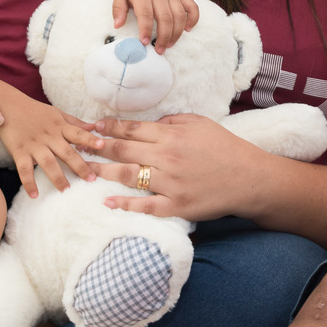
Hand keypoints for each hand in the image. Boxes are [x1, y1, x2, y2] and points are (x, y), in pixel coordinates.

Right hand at [0, 97, 103, 196]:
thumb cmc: (34, 111)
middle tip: (91, 179)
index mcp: (59, 126)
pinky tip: (35, 195)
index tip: (102, 145)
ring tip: (66, 190)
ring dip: (58, 178)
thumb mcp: (56, 113)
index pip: (78, 133)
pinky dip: (29, 183)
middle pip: (66, 152)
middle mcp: (49, 136)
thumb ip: (74, 122)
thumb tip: (94, 127)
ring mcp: (34, 145)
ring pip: (48, 163)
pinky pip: (24, 169)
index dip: (90, 139)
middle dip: (80, 166)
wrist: (7, 106)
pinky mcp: (19, 151)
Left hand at [89, 113, 259, 219]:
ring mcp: (170, 183)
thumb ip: (173, 121)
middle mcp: (167, 157)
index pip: (132, 130)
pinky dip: (125, 205)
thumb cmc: (224, 147)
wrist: (248, 177)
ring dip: (103, 173)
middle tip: (79, 145)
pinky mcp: (176, 205)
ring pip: (128, 177)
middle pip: (123, 151)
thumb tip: (150, 124)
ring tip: (84, 171)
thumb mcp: (200, 124)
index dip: (109, 128)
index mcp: (171, 136)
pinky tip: (107, 203)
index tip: (92, 126)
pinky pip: (145, 206)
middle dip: (97, 147)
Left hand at [109, 0, 198, 51]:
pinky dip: (193, 18)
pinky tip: (188, 29)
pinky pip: (192, 6)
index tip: (144, 43)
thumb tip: (117, 25)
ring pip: (179, 15)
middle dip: (163, 37)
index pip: (145, 13)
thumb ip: (118, 8)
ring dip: (176, 32)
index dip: (145, 29)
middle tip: (159, 50)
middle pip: (165, 18)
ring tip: (170, 45)